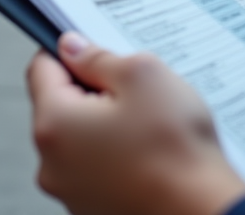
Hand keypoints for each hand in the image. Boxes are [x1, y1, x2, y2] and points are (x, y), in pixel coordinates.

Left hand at [26, 32, 244, 214]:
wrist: (203, 211)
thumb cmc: (174, 148)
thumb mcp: (141, 75)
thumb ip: (98, 56)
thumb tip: (73, 47)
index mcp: (53, 124)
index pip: (41, 68)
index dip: (71, 52)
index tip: (99, 49)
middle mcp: (51, 163)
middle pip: (62, 105)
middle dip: (96, 90)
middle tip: (138, 91)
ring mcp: (72, 191)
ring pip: (82, 137)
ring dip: (109, 124)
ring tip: (151, 125)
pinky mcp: (94, 208)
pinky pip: (98, 166)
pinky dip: (120, 154)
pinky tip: (152, 152)